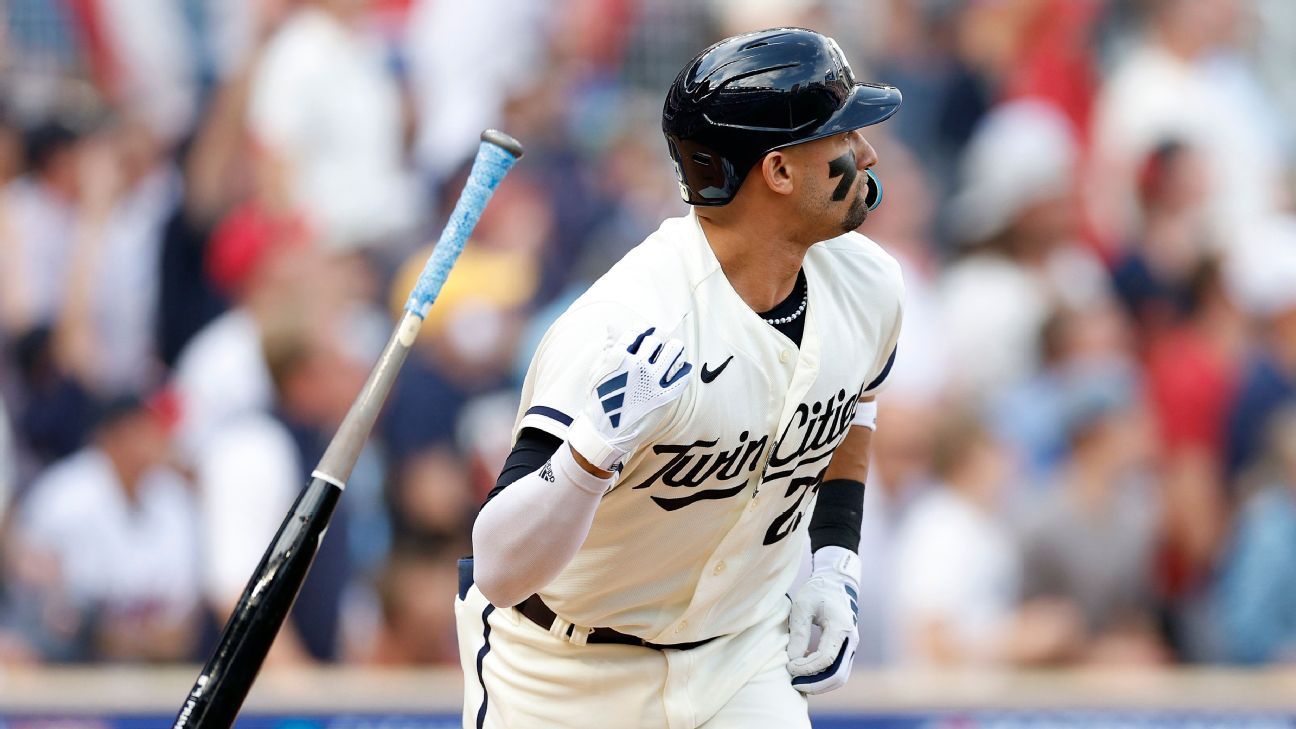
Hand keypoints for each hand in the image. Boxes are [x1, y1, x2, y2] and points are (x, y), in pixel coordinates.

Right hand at [565, 326, 691, 471]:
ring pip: (674, 350)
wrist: (604, 434)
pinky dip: (684, 369)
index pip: (639, 330)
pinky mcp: (666, 397)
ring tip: (673, 352)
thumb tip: (613, 324)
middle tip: (659, 346)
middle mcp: (638, 365)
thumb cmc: (599, 401)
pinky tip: (682, 370)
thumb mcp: (599, 371)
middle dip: (658, 341)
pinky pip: (683, 375)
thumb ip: (610, 347)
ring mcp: (654, 381)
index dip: (643, 332)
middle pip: (657, 338)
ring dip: (674, 348)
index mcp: (619, 356)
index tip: (645, 337)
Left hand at [788, 546, 859, 694]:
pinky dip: (823, 676)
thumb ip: (798, 633)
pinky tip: (805, 671)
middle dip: (815, 684)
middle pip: (837, 675)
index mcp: (841, 628)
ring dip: (820, 683)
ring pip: (840, 677)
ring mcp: (851, 646)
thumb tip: (792, 660)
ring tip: (798, 681)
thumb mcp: (802, 607)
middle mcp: (851, 640)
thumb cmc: (817, 591)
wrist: (836, 582)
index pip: (826, 659)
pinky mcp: (846, 648)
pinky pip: (838, 670)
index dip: (807, 668)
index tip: (789, 667)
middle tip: (794, 684)